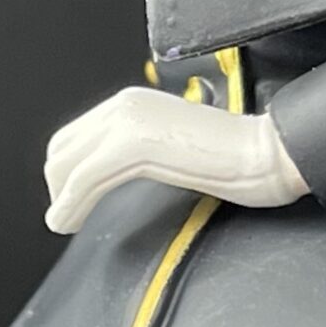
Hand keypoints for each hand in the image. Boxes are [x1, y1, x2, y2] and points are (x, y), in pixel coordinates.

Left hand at [44, 87, 308, 233]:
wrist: (267, 152)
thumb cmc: (234, 157)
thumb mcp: (175, 146)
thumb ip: (145, 151)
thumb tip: (117, 175)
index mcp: (133, 103)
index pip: (76, 135)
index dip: (65, 171)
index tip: (69, 200)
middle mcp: (125, 104)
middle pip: (65, 148)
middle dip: (58, 185)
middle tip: (64, 217)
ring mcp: (129, 121)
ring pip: (70, 164)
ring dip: (61, 200)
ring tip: (62, 223)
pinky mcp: (136, 144)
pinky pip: (86, 178)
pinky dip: (70, 203)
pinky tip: (68, 221)